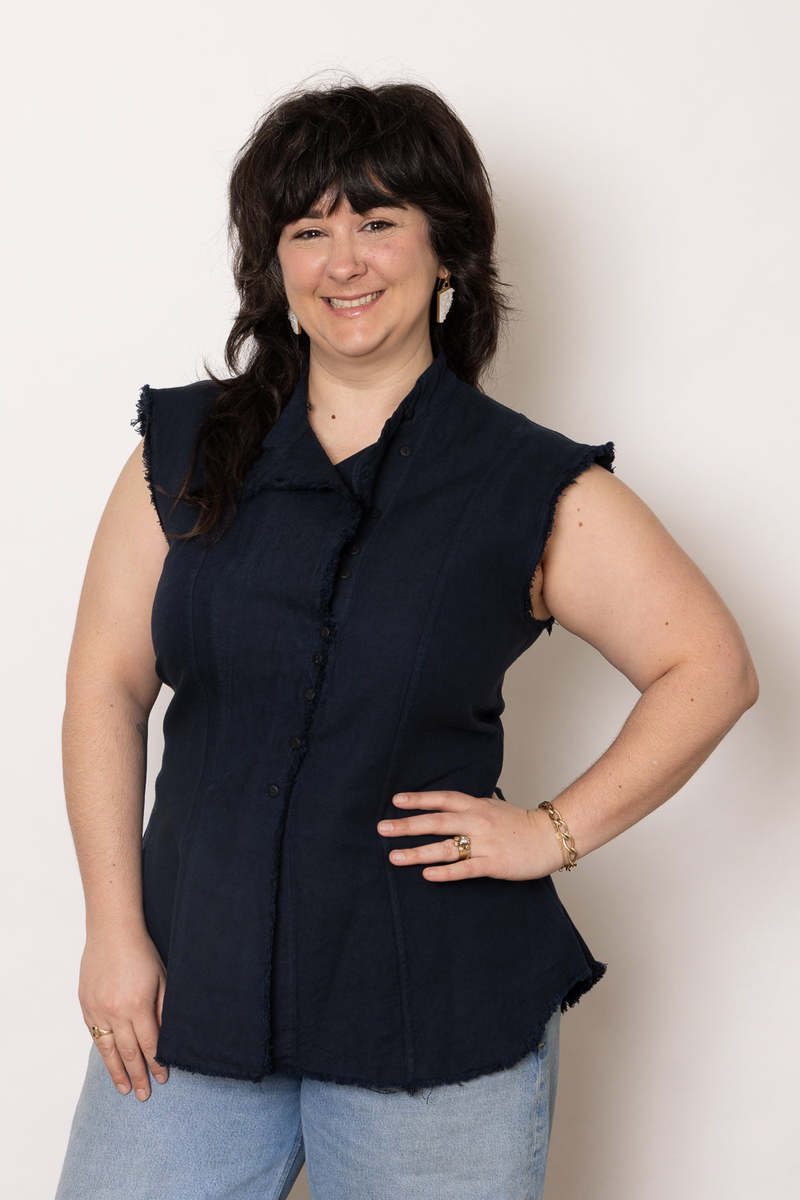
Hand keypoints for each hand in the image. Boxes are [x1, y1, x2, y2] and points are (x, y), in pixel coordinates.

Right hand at [78, 928, 168, 1100]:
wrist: (112, 932)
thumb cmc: (142, 952)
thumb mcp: (162, 978)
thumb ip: (165, 1009)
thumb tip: (167, 1038)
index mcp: (138, 1005)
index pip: (150, 1044)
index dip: (156, 1064)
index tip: (163, 1079)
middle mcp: (116, 1011)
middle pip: (128, 1053)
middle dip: (138, 1076)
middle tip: (143, 1095)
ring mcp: (97, 1009)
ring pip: (107, 1050)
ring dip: (116, 1072)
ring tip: (124, 1089)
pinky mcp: (85, 1005)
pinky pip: (94, 1035)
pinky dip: (102, 1051)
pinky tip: (109, 1062)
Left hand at [376, 790, 562, 881]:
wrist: (550, 837)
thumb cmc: (521, 822)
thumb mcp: (493, 806)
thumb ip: (471, 805)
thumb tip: (449, 803)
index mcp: (476, 806)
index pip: (442, 799)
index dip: (419, 799)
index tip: (395, 800)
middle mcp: (477, 822)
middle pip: (436, 822)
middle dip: (407, 825)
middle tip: (382, 828)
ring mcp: (484, 844)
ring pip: (445, 848)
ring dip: (418, 852)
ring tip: (395, 856)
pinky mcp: (493, 864)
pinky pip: (465, 869)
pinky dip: (445, 872)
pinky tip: (427, 874)